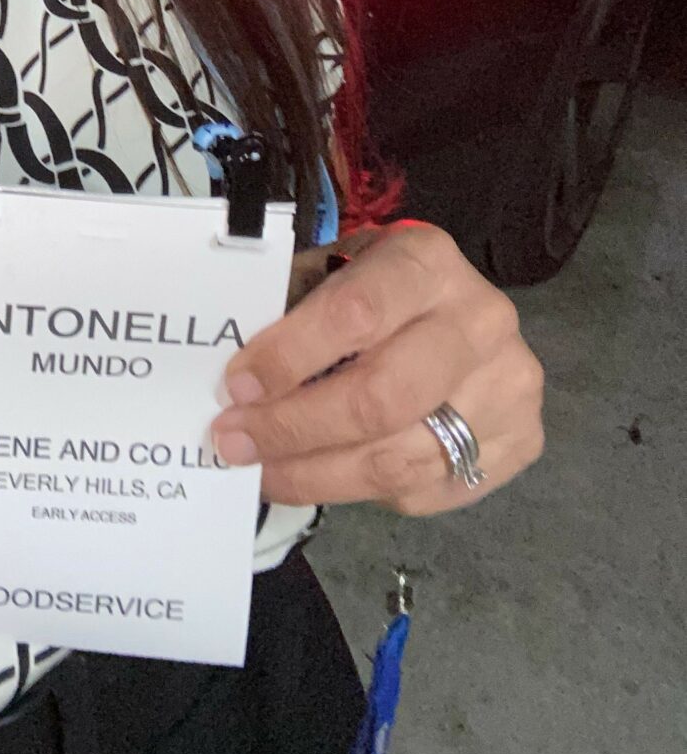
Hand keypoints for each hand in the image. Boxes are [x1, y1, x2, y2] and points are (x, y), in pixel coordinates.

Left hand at [210, 221, 544, 514]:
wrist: (463, 310)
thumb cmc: (377, 288)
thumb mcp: (335, 271)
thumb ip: (291, 310)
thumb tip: (232, 379)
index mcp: (427, 262)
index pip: (355, 315)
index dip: (290, 356)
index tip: (237, 385)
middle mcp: (481, 322)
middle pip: (380, 398)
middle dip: (294, 428)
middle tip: (235, 442)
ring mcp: (509, 388)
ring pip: (398, 458)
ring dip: (316, 475)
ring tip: (262, 472)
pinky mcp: (521, 443)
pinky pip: (426, 490)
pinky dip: (362, 491)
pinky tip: (319, 477)